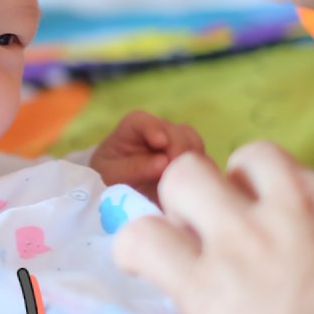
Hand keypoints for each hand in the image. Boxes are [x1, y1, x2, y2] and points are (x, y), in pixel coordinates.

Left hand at [89, 109, 203, 202]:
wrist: (117, 192)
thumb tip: (163, 163)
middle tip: (176, 169)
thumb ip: (133, 167)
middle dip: (180, 148)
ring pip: (195, 145)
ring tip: (186, 181)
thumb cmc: (109, 176)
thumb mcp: (111, 174)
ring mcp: (177, 147)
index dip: (154, 128)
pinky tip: (196, 188)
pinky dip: (203, 174)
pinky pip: (204, 165)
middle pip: (178, 132)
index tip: (160, 142)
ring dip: (193, 161)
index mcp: (133, 128)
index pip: (143, 121)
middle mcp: (160, 133)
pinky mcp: (190, 165)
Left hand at [123, 145, 313, 313]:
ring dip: (184, 199)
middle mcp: (303, 195)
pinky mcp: (199, 273)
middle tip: (253, 230)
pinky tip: (143, 262)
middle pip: (257, 159)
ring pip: (187, 174)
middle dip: (247, 188)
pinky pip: (143, 237)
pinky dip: (137, 248)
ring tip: (192, 230)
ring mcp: (244, 230)